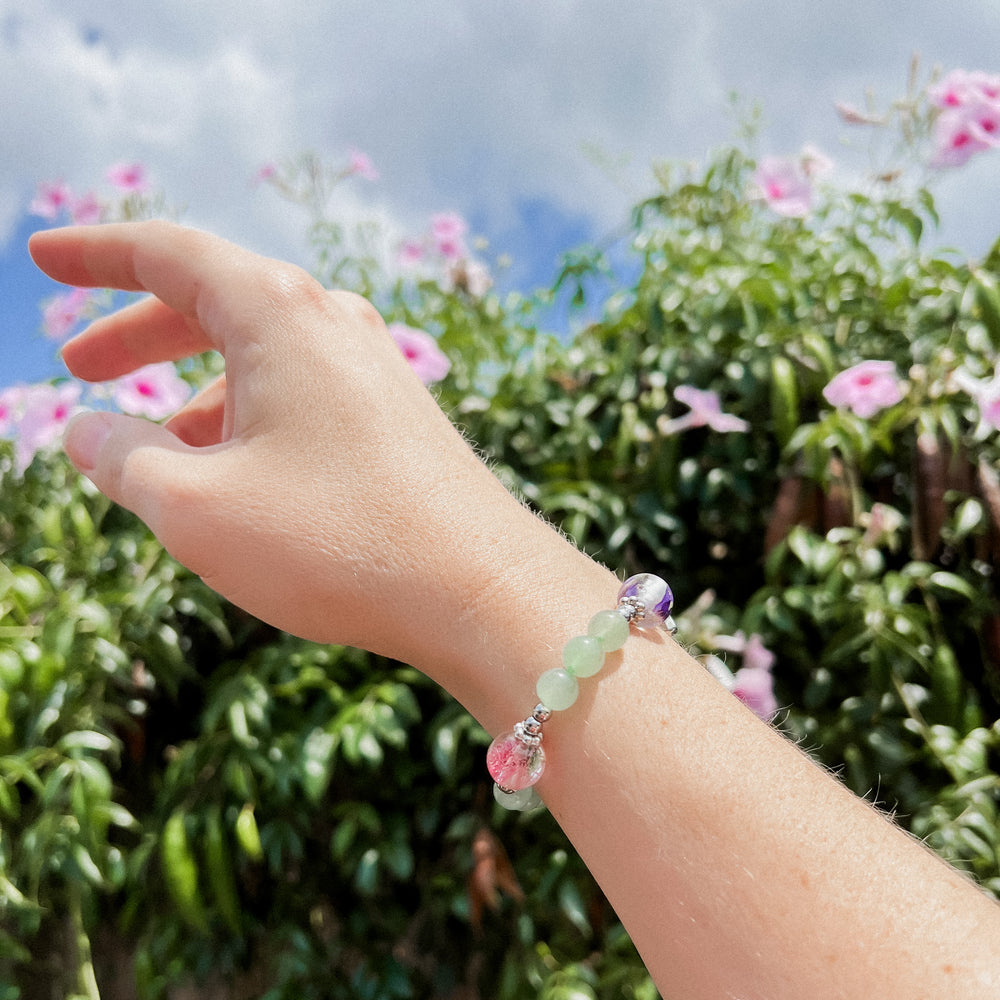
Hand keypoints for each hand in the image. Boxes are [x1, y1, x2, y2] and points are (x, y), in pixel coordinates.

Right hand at [29, 221, 529, 668]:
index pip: (167, 253)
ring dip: (196, 392)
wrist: (481, 588)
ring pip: (262, 361)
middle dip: (139, 335)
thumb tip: (82, 431)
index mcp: (278, 313)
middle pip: (214, 304)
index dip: (94, 255)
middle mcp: (333, 324)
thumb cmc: (338, 541)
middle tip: (80, 367)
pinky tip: (236, 477)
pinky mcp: (398, 418)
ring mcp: (375, 370)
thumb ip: (119, 459)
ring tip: (152, 451)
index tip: (44, 259)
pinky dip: (251, 422)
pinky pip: (304, 399)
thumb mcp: (194, 505)